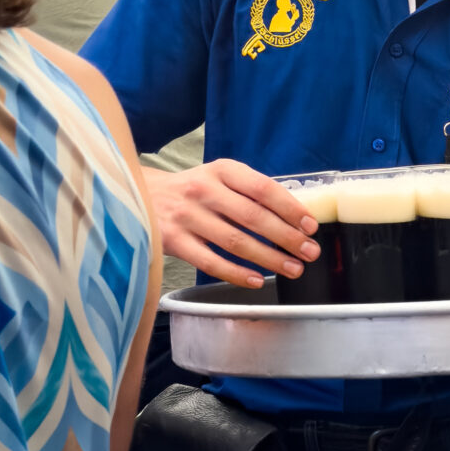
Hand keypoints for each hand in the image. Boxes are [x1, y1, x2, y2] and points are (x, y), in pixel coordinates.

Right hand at [142, 160, 319, 288]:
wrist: (139, 195)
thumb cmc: (192, 189)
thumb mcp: (219, 177)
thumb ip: (248, 190)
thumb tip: (293, 215)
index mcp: (222, 170)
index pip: (263, 188)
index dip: (290, 208)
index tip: (310, 225)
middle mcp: (205, 190)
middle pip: (253, 217)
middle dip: (287, 237)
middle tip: (310, 252)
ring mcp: (188, 217)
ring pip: (236, 242)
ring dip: (269, 258)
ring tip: (293, 269)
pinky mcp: (174, 242)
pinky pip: (211, 262)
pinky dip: (236, 273)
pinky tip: (257, 280)